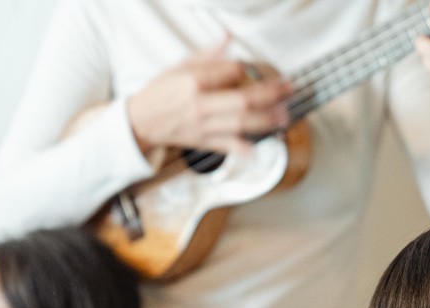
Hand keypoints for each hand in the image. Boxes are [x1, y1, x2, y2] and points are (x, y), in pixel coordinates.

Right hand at [127, 35, 293, 154]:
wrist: (140, 121)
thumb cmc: (160, 93)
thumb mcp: (179, 67)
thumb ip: (208, 55)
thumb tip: (228, 37)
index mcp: (194, 81)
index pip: (230, 72)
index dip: (246, 69)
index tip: (251, 69)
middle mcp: (200, 104)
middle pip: (243, 100)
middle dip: (271, 95)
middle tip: (288, 90)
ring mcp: (202, 125)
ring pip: (240, 124)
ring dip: (266, 120)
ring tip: (284, 115)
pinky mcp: (202, 141)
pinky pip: (227, 146)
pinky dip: (243, 149)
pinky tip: (259, 148)